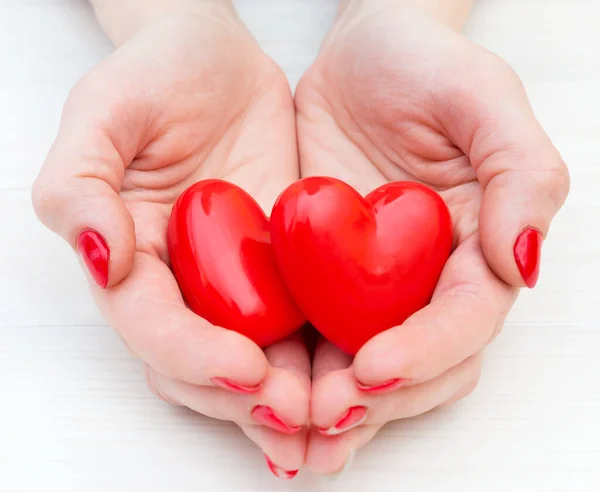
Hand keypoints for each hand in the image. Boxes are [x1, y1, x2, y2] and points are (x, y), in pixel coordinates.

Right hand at [32, 2, 307, 476]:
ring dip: (289, 396)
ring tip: (331, 419)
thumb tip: (98, 257)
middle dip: (245, 397)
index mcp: (130, 257)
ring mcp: (234, 280)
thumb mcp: (102, 114)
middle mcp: (181, 283)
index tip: (245, 367)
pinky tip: (355, 377)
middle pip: (202, 363)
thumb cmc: (154, 78)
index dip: (191, 355)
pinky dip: (323, 358)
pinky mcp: (283, 268)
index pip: (150, 325)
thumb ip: (78, 185)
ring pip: (256, 357)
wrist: (217, 61)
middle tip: (299, 412)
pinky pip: (303, 321)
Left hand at [296, 1, 568, 472]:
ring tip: (288, 430)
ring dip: (328, 403)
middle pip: (416, 363)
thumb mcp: (482, 100)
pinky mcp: (322, 276)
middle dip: (373, 397)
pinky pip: (309, 331)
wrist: (363, 56)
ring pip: (359, 363)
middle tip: (322, 414)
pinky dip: (289, 367)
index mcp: (477, 249)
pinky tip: (260, 389)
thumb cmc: (426, 68)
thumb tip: (522, 263)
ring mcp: (372, 283)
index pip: (464, 321)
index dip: (426, 351)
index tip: (373, 364)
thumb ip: (522, 174)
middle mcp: (427, 279)